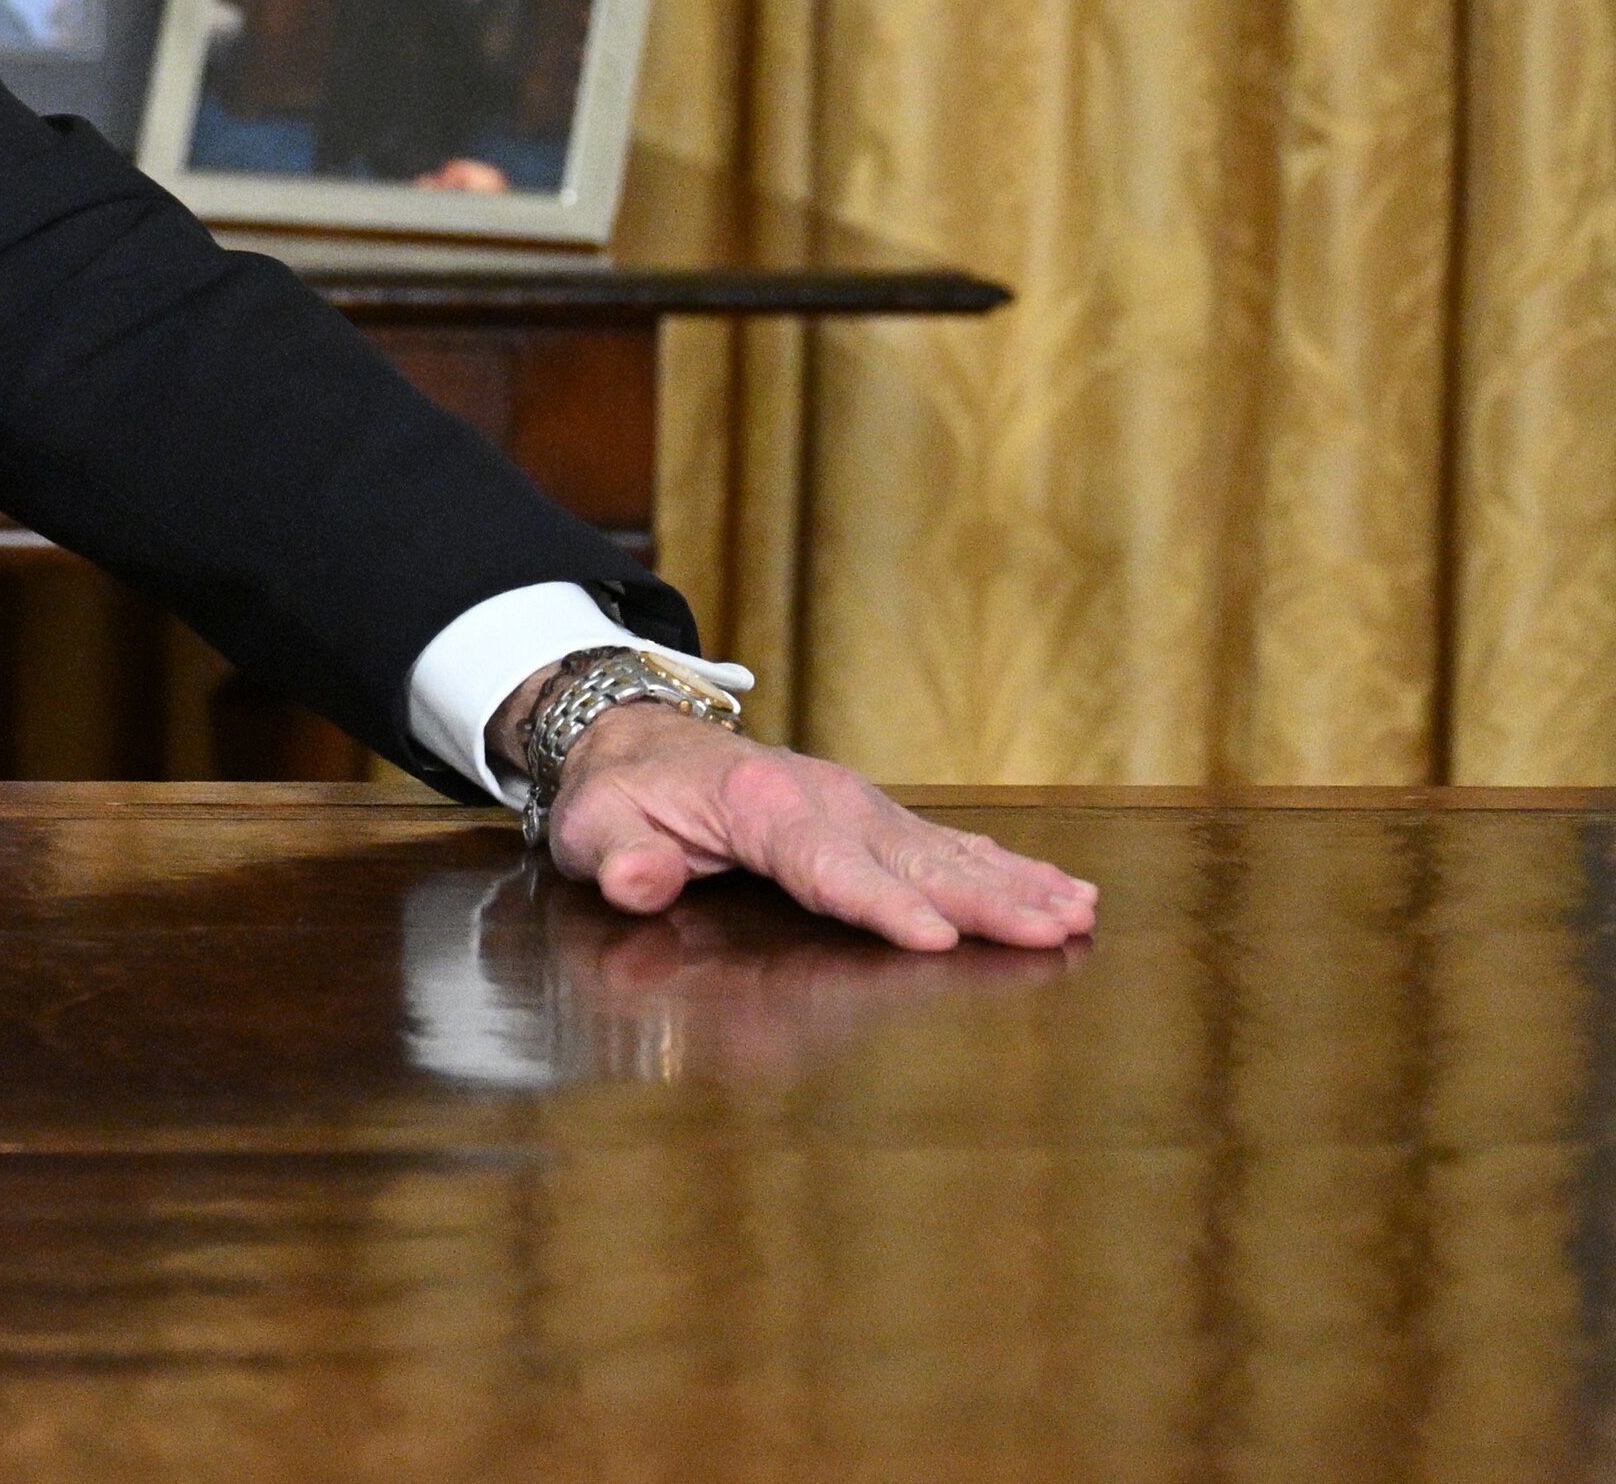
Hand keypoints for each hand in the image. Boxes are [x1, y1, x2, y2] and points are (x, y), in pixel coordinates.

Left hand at [528, 699, 1097, 951]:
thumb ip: (621, 860)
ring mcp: (856, 805)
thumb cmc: (619, 795)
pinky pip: (950, 842)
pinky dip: (1008, 865)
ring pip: (946, 852)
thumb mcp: (593, 826)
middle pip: (910, 861)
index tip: (937, 939)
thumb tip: (640, 882)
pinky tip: (1061, 889)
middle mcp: (823, 798)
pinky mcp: (874, 817)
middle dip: (984, 899)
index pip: (826, 865)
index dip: (880, 904)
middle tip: (1054, 931)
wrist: (638, 737)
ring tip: (1081, 912)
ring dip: (1016, 884)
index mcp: (758, 803)